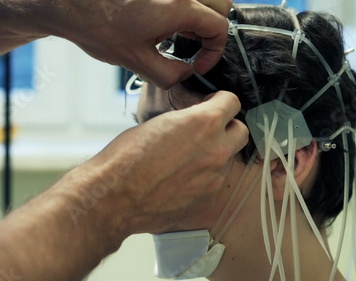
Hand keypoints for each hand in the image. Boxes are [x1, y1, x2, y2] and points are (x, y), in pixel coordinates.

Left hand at [57, 0, 231, 88]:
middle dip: (213, 30)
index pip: (219, 28)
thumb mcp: (136, 61)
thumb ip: (169, 74)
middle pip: (220, 6)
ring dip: (200, 17)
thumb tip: (185, 74)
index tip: (198, 65)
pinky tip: (165, 24)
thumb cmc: (97, 27)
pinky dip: (184, 9)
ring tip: (180, 37)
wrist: (71, 4)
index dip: (214, 52)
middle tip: (194, 48)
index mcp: (180, 8)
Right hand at [84, 91, 247, 233]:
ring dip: (213, 156)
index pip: (232, 102)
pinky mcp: (206, 200)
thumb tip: (191, 122)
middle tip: (206, 131)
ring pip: (227, 160)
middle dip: (226, 128)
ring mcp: (214, 178)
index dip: (220, 102)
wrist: (114, 196)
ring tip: (184, 161)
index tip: (212, 105)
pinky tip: (179, 181)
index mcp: (205, 123)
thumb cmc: (126, 158)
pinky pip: (213, 183)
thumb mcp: (157, 123)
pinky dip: (202, 179)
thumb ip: (184, 121)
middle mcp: (216, 150)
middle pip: (240, 132)